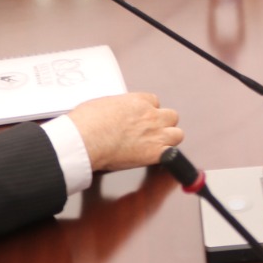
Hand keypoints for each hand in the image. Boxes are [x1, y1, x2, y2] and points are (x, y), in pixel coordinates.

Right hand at [66, 92, 183, 171]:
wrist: (86, 139)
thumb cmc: (86, 122)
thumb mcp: (101, 104)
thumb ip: (114, 108)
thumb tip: (112, 114)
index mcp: (138, 101)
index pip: (154, 102)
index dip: (148, 112)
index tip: (141, 120)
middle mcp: (150, 115)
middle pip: (170, 116)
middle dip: (163, 124)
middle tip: (150, 133)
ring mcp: (155, 133)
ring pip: (177, 134)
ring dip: (169, 140)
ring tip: (156, 148)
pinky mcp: (155, 152)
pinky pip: (173, 154)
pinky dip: (168, 158)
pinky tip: (159, 161)